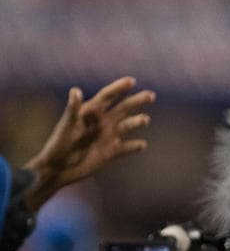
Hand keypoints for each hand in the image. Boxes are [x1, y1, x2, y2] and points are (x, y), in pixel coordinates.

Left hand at [23, 78, 153, 209]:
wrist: (57, 170)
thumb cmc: (58, 145)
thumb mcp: (66, 127)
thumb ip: (72, 109)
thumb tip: (75, 90)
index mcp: (91, 113)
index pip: (107, 97)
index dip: (118, 88)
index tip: (131, 81)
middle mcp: (103, 122)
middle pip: (123, 108)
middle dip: (137, 101)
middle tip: (150, 95)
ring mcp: (109, 137)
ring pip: (128, 125)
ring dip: (137, 122)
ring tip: (145, 119)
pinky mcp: (112, 152)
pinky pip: (127, 148)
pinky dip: (135, 146)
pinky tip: (141, 145)